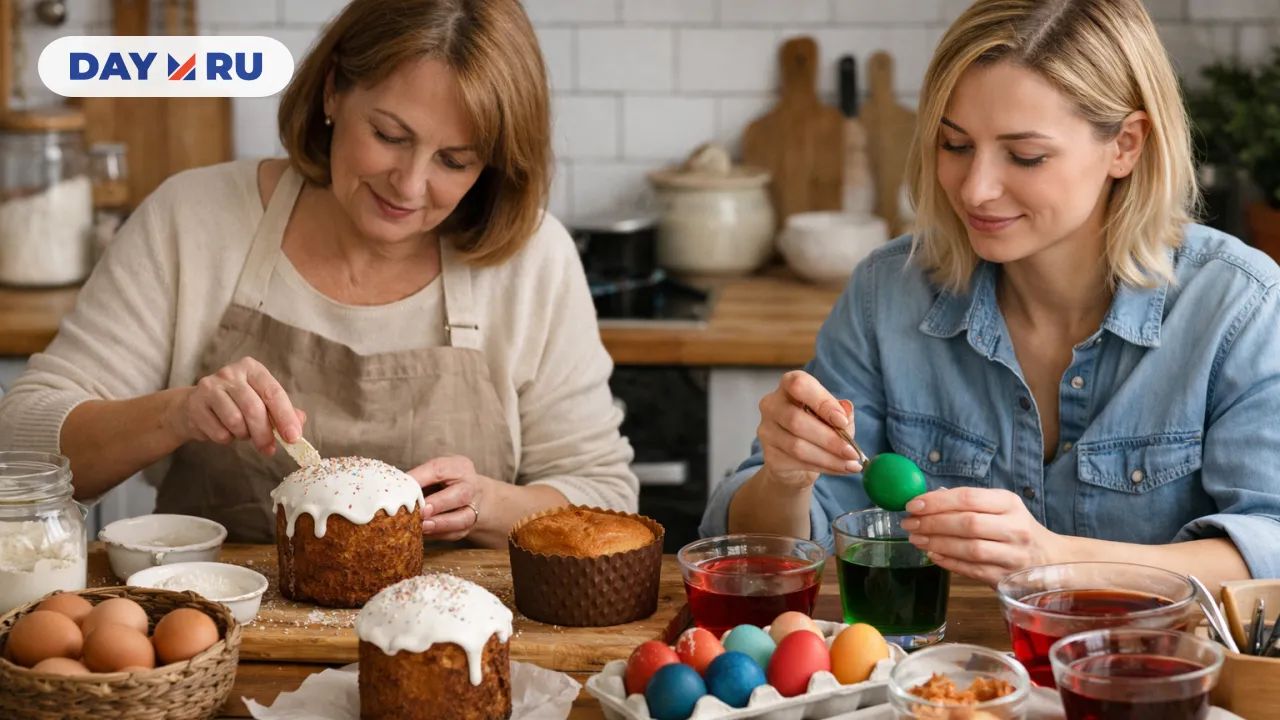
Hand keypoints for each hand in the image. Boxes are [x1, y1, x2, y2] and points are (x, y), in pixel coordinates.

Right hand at [167, 356, 304, 454]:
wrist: (195, 406)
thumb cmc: (236, 403)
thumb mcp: (262, 402)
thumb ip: (283, 411)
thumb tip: (299, 422)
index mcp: (252, 369)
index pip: (273, 393)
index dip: (285, 417)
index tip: (293, 438)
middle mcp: (231, 373)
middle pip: (254, 409)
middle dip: (265, 434)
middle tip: (269, 449)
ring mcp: (210, 387)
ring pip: (235, 422)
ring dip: (243, 435)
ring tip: (242, 432)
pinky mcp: (195, 404)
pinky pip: (219, 432)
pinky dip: (227, 439)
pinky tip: (225, 431)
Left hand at [409, 455, 486, 541]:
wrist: (470, 494)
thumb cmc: (445, 481)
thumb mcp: (433, 473)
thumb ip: (418, 480)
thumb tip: (392, 491)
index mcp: (459, 467)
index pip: (439, 470)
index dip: (419, 479)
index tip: (402, 489)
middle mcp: (470, 486)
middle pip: (461, 495)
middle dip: (439, 504)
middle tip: (420, 512)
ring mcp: (473, 508)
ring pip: (462, 518)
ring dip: (440, 524)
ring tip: (421, 527)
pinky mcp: (469, 526)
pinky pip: (455, 533)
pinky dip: (438, 534)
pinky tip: (423, 534)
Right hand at [757, 370, 863, 489]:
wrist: (796, 460)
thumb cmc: (817, 428)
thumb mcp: (834, 417)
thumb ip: (842, 413)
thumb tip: (846, 410)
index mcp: (789, 385)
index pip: (800, 385)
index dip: (822, 402)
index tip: (842, 421)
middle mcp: (772, 405)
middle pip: (796, 420)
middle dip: (829, 438)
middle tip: (852, 451)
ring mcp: (767, 431)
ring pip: (797, 446)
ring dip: (829, 457)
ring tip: (850, 464)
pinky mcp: (769, 455)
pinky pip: (797, 462)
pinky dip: (823, 467)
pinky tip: (838, 468)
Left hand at [900, 488, 1065, 585]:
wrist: (1050, 559)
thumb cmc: (1014, 528)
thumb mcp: (999, 507)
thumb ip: (967, 502)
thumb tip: (926, 500)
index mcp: (1010, 504)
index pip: (970, 498)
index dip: (938, 501)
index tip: (913, 505)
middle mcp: (1015, 528)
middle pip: (968, 523)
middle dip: (932, 523)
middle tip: (909, 523)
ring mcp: (1013, 556)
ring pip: (969, 549)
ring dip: (937, 543)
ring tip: (916, 539)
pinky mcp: (1006, 578)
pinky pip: (972, 570)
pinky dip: (948, 562)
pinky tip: (932, 554)